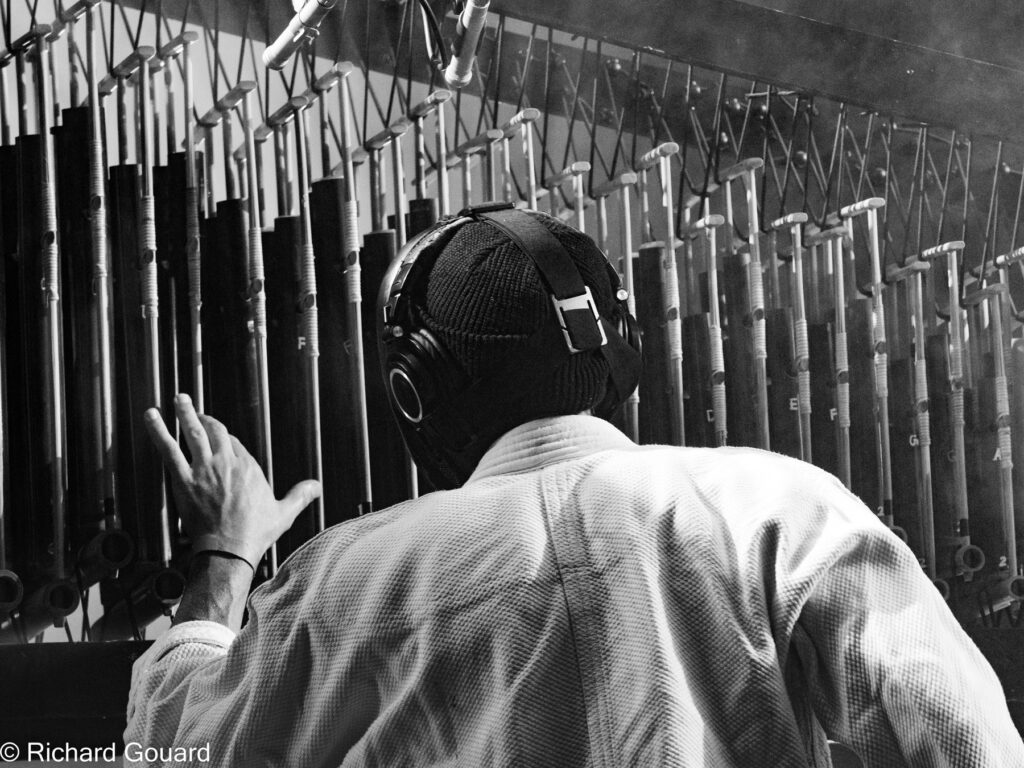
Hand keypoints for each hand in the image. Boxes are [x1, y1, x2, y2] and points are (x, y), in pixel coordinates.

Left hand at [145, 393, 321, 568]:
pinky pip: (169, 449)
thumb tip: (317, 486)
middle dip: (206, 418)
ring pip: (193, 432)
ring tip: (179, 398)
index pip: (234, 443)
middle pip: (215, 431)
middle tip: (195, 408)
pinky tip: (151, 416)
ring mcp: (204, 469)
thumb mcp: (284, 512)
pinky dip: (160, 431)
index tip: (220, 438)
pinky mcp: (184, 479)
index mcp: (249, 467)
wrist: (229, 549)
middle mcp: (227, 462)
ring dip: (185, 413)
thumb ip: (300, 495)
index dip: (225, 440)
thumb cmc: (256, 533)